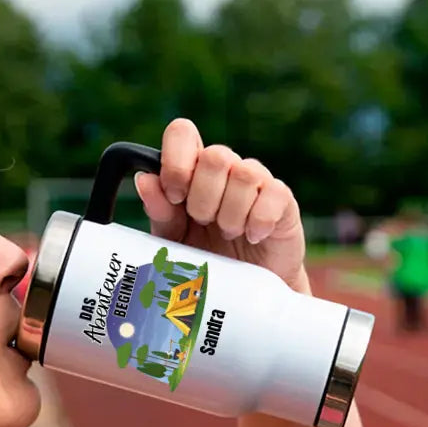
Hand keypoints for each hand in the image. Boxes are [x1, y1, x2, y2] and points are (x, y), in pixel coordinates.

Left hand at [134, 118, 308, 292]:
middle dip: (203, 198)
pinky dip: (258, 220)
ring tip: (229, 234)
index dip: (176, 160)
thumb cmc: (205, 260)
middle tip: (204, 223)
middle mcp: (225, 171)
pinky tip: (253, 237)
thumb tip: (144, 180)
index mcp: (193, 173)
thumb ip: (160, 212)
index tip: (175, 195)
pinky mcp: (283, 201)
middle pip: (216, 155)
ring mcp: (256, 183)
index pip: (183, 133)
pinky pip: (273, 193)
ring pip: (245, 173)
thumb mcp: (174, 241)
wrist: (244, 292)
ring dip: (230, 213)